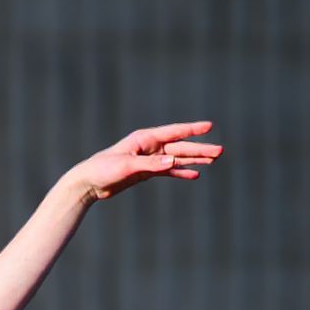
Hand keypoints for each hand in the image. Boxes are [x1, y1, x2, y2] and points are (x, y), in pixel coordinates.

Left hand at [69, 121, 222, 202]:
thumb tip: (173, 160)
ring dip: (195, 159)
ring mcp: (149, 159)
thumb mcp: (127, 166)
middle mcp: (150, 147)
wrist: (89, 183)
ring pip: (177, 158)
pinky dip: (181, 172)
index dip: (192, 129)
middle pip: (180, 147)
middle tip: (220, 151)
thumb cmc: (103, 169)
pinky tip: (195, 174)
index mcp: (144, 139)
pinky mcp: (146, 172)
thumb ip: (150, 164)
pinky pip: (168, 171)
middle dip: (200, 149)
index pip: (173, 132)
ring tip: (213, 160)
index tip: (209, 126)